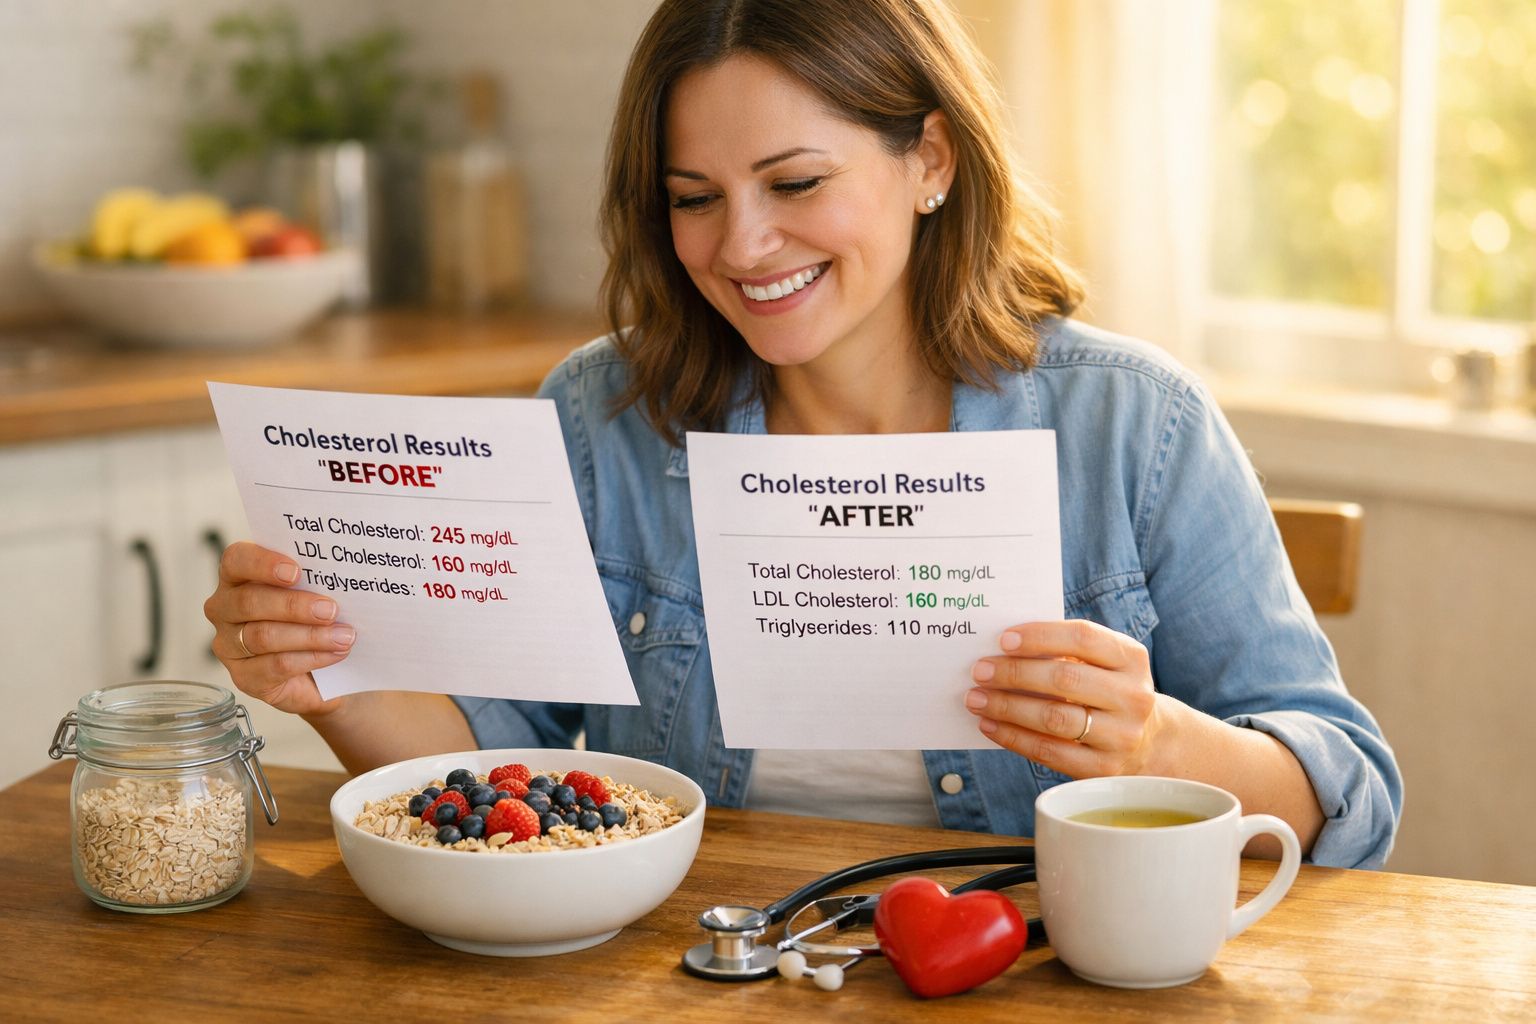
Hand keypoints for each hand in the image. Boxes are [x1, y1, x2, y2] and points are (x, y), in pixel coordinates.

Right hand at [203, 541, 354, 716]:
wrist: (325, 671)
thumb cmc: (317, 619)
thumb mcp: (316, 593)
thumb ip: (317, 579)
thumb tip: (343, 571)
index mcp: (238, 577)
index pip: (236, 560)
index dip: (262, 563)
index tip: (296, 571)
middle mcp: (225, 609)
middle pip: (248, 602)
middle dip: (293, 605)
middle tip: (330, 610)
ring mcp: (230, 646)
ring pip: (263, 636)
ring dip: (310, 636)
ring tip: (343, 636)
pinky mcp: (244, 677)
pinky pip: (275, 666)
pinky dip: (311, 658)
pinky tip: (335, 653)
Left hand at [965, 620, 1164, 777]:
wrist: (1148, 741)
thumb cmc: (1107, 689)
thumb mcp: (1102, 663)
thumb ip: (1064, 651)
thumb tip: (1002, 651)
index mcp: (1132, 658)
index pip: (1083, 638)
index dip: (1040, 636)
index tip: (1003, 639)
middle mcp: (1132, 696)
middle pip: (1065, 679)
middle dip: (1015, 673)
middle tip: (980, 670)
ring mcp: (1121, 735)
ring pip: (1054, 718)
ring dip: (1007, 706)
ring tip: (976, 698)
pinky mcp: (1103, 768)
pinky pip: (1049, 751)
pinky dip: (1012, 737)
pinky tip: (988, 724)